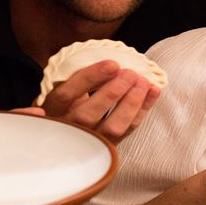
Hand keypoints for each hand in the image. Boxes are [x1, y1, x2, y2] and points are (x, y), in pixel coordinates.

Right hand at [37, 60, 160, 141]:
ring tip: (143, 81)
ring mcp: (89, 140)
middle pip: (88, 114)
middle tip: (130, 73)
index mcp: (52, 108)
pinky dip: (143, 110)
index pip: (67, 94)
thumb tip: (107, 60)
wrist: (69, 130)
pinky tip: (152, 91)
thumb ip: (77, 74)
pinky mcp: (109, 145)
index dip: (89, 78)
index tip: (112, 63)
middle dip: (113, 92)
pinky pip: (128, 130)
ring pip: (111, 127)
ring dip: (130, 103)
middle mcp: (68, 127)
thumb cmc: (69, 99)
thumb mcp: (64, 85)